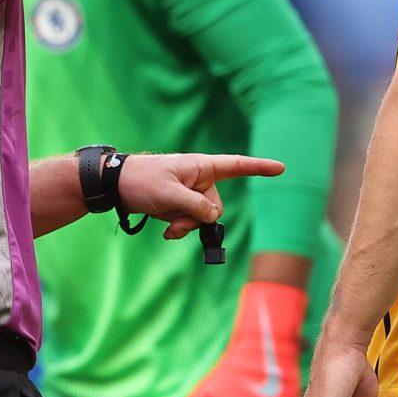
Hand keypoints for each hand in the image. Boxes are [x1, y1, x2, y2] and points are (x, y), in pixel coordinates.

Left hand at [117, 152, 285, 239]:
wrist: (116, 185)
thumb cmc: (141, 180)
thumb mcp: (169, 194)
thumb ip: (195, 205)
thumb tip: (213, 217)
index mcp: (201, 167)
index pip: (236, 165)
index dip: (259, 167)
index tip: (280, 168)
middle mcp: (199, 180)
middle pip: (215, 207)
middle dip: (198, 219)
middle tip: (175, 221)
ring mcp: (190, 194)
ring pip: (202, 219)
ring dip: (186, 226)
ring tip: (167, 226)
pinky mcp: (180, 206)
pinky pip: (190, 223)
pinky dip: (180, 229)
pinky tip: (166, 231)